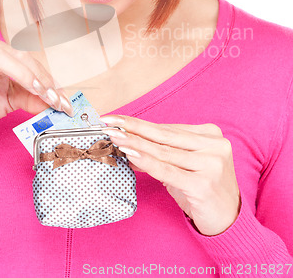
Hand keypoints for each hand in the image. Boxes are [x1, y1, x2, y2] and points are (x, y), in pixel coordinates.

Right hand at [0, 35, 73, 129]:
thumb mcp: (11, 102)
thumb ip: (31, 99)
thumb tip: (55, 102)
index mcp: (3, 55)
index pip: (31, 61)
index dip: (48, 79)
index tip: (62, 99)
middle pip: (21, 56)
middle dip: (41, 78)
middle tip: (53, 97)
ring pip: (0, 55)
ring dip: (22, 73)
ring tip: (35, 89)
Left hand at [101, 114, 240, 235]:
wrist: (229, 221)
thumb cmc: (203, 189)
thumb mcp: (183, 166)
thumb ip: (161, 153)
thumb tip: (127, 143)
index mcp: (211, 134)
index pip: (167, 129)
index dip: (140, 124)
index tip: (116, 118)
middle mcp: (214, 145)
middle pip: (164, 136)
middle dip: (133, 128)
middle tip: (109, 122)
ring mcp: (211, 164)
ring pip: (163, 152)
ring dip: (135, 143)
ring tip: (115, 137)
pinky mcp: (204, 184)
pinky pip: (168, 171)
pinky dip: (147, 162)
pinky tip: (130, 154)